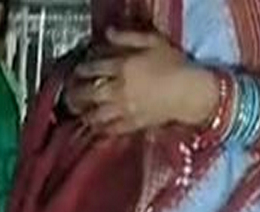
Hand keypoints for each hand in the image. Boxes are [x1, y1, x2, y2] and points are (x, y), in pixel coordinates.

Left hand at [67, 29, 215, 135]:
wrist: (190, 91)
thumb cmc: (175, 64)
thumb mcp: (154, 42)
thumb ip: (129, 37)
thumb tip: (108, 33)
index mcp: (123, 67)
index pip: (93, 68)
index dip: (81, 69)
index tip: (77, 70)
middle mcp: (118, 90)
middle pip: (87, 93)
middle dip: (74, 93)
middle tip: (69, 93)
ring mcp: (123, 110)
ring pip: (93, 115)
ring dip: (82, 113)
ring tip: (78, 112)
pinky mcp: (131, 125)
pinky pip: (109, 129)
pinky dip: (99, 128)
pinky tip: (95, 126)